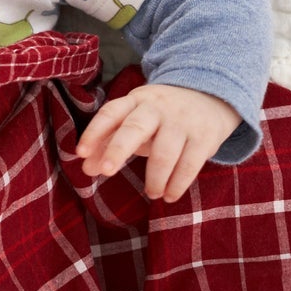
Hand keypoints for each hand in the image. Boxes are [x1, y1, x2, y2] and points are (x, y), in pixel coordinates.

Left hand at [76, 83, 239, 201]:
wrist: (211, 94)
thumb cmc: (162, 116)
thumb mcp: (136, 121)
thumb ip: (110, 142)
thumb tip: (87, 168)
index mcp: (135, 101)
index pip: (110, 113)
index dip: (94, 132)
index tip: (80, 153)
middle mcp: (156, 108)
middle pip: (134, 128)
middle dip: (118, 150)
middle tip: (107, 172)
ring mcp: (181, 121)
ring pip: (164, 152)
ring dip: (155, 178)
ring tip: (152, 193)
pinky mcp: (204, 136)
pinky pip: (190, 164)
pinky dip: (178, 183)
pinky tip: (169, 196)